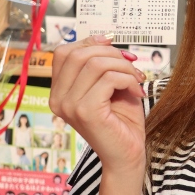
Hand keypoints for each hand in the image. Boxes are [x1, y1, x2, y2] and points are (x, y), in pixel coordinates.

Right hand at [49, 35, 146, 174]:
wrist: (127, 155)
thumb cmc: (121, 121)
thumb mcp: (110, 85)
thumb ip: (102, 64)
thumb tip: (105, 39)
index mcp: (58, 91)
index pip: (65, 51)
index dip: (92, 43)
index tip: (116, 50)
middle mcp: (57, 99)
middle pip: (79, 53)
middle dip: (112, 54)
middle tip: (132, 67)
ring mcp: (69, 105)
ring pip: (96, 63)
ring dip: (123, 67)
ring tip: (137, 80)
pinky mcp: (86, 111)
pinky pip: (108, 78)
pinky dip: (128, 79)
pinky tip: (136, 92)